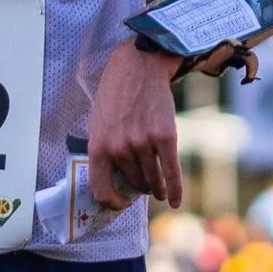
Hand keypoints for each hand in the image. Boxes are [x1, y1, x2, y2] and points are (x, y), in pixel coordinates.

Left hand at [86, 41, 182, 212]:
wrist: (138, 67)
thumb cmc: (116, 94)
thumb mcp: (98, 123)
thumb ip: (105, 151)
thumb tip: (113, 181)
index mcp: (98, 147)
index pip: (101, 190)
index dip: (111, 202)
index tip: (120, 203)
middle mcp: (120, 148)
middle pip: (132, 183)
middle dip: (138, 187)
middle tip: (143, 186)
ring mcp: (143, 143)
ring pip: (151, 179)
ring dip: (155, 188)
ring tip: (157, 191)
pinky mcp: (165, 137)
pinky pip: (171, 172)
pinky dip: (174, 190)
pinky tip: (174, 200)